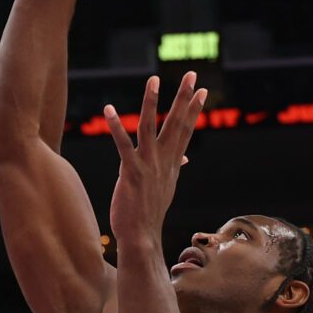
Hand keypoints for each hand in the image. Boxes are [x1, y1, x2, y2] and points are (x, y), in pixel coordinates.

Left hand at [104, 73, 206, 256]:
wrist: (142, 237)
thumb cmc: (150, 212)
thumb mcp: (166, 187)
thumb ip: (174, 168)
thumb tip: (185, 159)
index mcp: (172, 163)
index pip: (185, 131)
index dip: (194, 110)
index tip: (203, 90)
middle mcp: (163, 162)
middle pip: (176, 124)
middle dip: (185, 98)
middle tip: (193, 75)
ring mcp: (148, 166)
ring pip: (150, 128)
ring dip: (152, 103)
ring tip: (153, 79)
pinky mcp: (130, 173)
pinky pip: (123, 146)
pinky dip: (116, 127)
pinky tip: (109, 109)